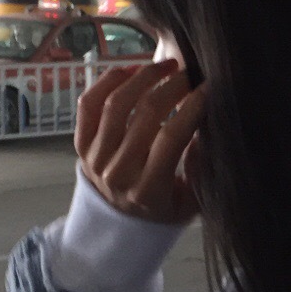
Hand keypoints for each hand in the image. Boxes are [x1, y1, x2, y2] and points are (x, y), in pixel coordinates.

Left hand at [75, 59, 204, 223]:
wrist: (118, 224)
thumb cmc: (163, 208)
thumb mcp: (191, 202)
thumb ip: (201, 170)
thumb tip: (202, 130)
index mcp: (149, 192)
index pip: (172, 138)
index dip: (193, 107)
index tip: (209, 88)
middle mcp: (118, 173)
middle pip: (146, 114)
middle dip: (173, 86)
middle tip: (189, 74)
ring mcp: (95, 157)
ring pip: (116, 103)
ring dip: (144, 76)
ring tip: (165, 67)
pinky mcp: (81, 144)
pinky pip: (89, 103)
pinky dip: (109, 80)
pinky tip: (132, 70)